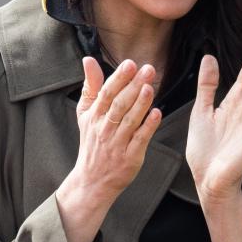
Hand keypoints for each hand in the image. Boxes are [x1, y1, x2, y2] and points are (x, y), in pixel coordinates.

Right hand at [68, 57, 162, 203]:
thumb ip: (90, 86)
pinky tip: (156, 113)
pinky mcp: (130, 157)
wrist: (92, 181)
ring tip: (150, 87)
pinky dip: (148, 126)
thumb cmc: (92, 142)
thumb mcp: (85, 114)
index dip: (118, 78)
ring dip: (140, 104)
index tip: (130, 64)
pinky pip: (140, 140)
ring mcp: (118, 144)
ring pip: (130, 121)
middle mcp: (105, 129)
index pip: (106, 93)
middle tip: (147, 69)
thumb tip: (88, 60)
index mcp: (94, 116)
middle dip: (133, 86)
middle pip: (119, 104)